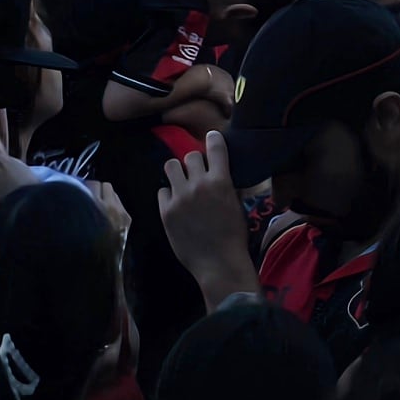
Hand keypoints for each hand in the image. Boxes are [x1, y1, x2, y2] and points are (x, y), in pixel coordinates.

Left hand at [160, 130, 261, 306]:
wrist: (218, 262)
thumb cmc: (234, 233)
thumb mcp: (237, 203)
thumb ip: (226, 183)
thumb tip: (219, 169)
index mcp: (221, 180)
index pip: (215, 146)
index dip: (213, 139)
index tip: (212, 137)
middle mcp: (199, 184)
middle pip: (190, 155)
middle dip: (194, 161)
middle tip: (197, 172)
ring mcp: (180, 198)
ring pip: (171, 167)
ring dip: (178, 172)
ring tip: (181, 182)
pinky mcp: (165, 212)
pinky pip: (162, 191)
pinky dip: (168, 194)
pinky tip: (176, 203)